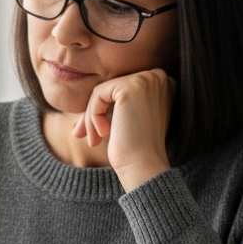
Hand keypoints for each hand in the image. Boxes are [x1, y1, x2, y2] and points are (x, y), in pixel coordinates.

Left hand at [72, 68, 174, 191]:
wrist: (143, 166)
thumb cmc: (136, 149)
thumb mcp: (127, 120)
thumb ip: (113, 105)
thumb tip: (83, 112)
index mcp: (162, 83)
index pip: (121, 89)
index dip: (104, 109)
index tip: (96, 131)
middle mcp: (158, 77)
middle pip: (111, 88)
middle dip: (93, 113)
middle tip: (80, 135)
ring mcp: (146, 80)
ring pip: (102, 91)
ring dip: (91, 117)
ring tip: (93, 141)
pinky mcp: (130, 87)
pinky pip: (98, 94)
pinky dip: (93, 116)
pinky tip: (102, 134)